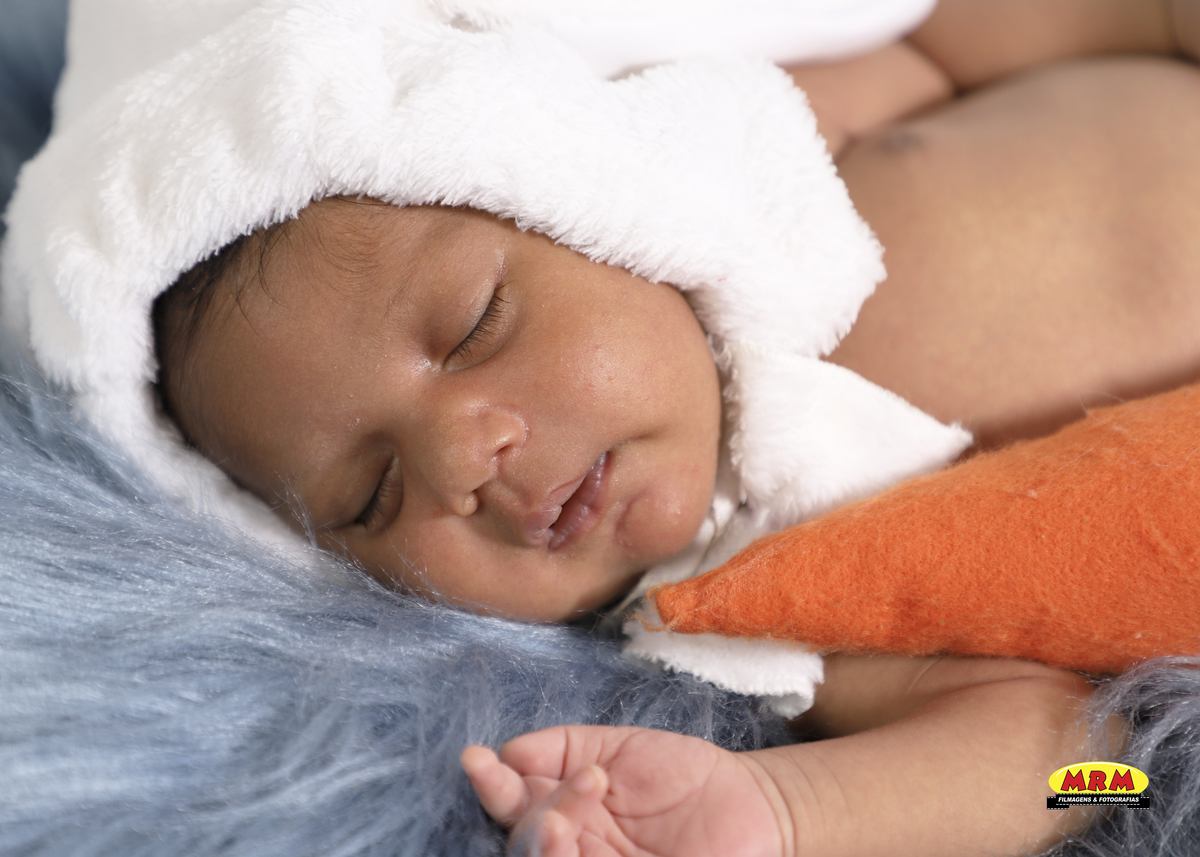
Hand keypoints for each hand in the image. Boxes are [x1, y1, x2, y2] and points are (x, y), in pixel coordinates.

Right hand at [461, 725, 786, 856]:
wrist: (753, 805)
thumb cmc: (684, 777)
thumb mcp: (619, 749)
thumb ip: (564, 747)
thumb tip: (507, 752)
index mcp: (564, 812)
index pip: (514, 806)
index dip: (492, 785)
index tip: (477, 759)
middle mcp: (574, 850)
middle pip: (526, 847)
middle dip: (533, 819)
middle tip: (576, 788)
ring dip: (546, 849)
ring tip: (562, 824)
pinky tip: (582, 849)